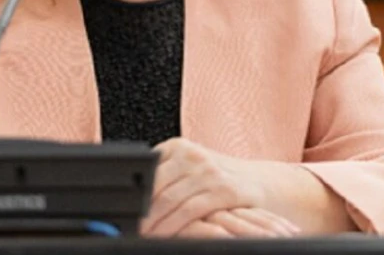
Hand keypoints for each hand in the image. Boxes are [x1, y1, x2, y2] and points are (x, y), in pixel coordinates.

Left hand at [141, 137, 299, 236]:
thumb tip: (131, 196)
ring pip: (170, 201)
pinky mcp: (223, 189)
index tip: (123, 211)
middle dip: (140, 212)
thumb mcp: (190, 167)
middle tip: (129, 229)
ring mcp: (208, 171)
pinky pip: (190, 211)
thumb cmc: (218, 177)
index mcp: (179, 146)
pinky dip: (173, 227)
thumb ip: (165, 174)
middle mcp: (193, 154)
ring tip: (143, 236)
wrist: (260, 181)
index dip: (133, 194)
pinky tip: (165, 237)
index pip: (147, 170)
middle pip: (156, 187)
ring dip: (153, 224)